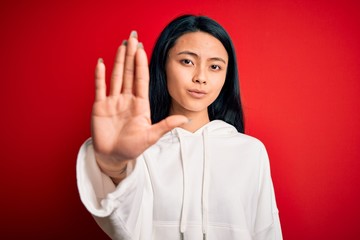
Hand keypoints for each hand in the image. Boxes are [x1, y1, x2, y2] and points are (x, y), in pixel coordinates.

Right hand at [91, 31, 186, 178]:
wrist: (113, 156)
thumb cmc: (132, 148)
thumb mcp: (151, 136)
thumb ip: (166, 125)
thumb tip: (185, 118)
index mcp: (140, 104)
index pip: (141, 79)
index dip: (141, 64)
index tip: (142, 49)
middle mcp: (127, 99)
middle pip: (129, 73)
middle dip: (130, 56)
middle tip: (132, 37)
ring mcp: (113, 101)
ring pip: (116, 77)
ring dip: (118, 61)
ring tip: (121, 46)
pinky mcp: (100, 106)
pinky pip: (100, 88)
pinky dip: (99, 76)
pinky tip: (102, 63)